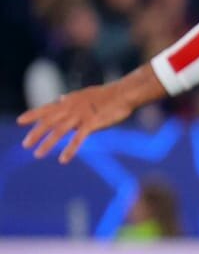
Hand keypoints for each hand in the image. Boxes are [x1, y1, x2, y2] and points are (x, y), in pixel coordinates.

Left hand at [18, 79, 140, 162]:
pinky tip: (63, 159)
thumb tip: (60, 98)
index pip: (46, 108)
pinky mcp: (92, 123)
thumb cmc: (107, 95)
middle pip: (49, 121)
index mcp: (68, 101)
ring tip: (38, 154)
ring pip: (59, 131)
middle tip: (25, 144)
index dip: (33, 115)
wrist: (124, 93)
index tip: (20, 121)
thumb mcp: (85, 94)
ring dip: (47, 143)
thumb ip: (71, 99)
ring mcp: (80, 115)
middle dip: (36, 133)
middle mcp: (70, 107)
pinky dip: (70, 149)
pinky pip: (78, 138)